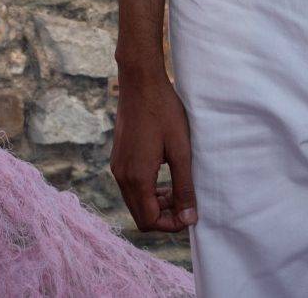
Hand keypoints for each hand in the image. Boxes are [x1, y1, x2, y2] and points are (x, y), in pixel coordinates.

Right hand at [110, 66, 197, 233]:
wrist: (140, 82)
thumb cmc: (164, 112)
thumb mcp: (181, 150)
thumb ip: (184, 187)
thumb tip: (189, 219)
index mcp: (136, 178)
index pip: (149, 221)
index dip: (171, 224)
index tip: (190, 213)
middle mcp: (122, 176)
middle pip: (140, 215)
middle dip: (164, 215)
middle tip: (186, 202)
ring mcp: (117, 166)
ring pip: (135, 201)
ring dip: (156, 203)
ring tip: (178, 189)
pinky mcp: (118, 157)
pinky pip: (131, 186)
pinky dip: (148, 190)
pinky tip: (164, 175)